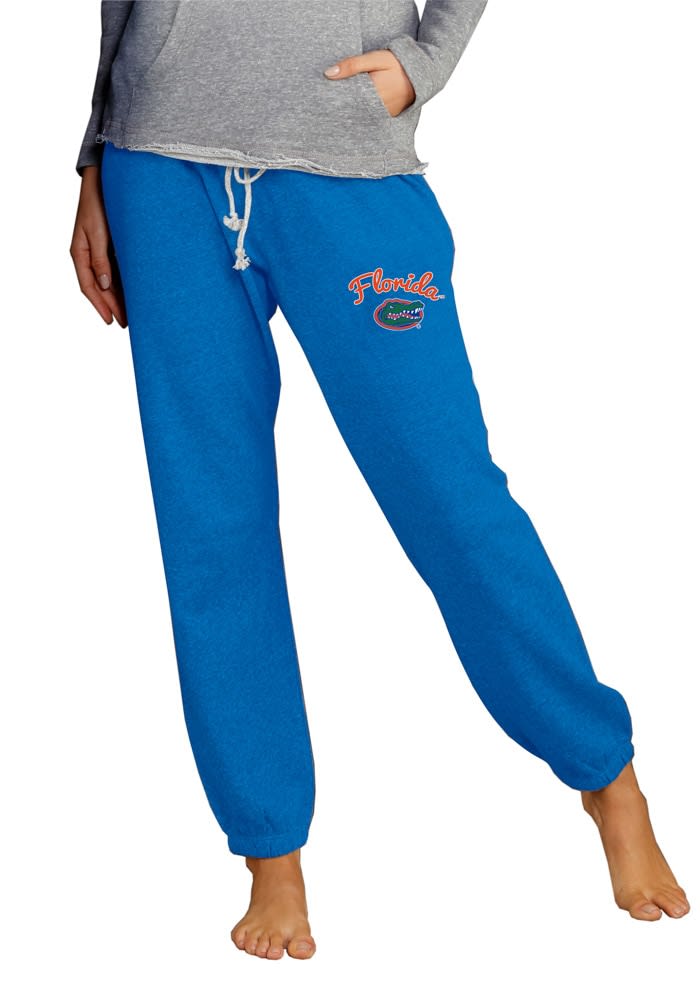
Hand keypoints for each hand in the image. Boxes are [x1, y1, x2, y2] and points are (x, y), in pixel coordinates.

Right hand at [70, 166, 126, 327]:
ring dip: (118, 297)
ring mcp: (100, 251)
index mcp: (80, 253)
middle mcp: (89, 255)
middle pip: (99, 288)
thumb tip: (104, 286)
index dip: (100, 305)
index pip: (89, 286)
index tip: (112, 320)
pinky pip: (116, 270)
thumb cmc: (99, 203)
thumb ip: (100, 259)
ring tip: (132, 313)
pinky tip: (134, 292)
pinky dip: (124, 283)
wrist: (105, 181)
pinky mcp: (111, 246)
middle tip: (126, 323)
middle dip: (112, 306)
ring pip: (108, 281)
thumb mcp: (98, 232)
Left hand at [324, 49, 415, 116]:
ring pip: (358, 116)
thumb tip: (328, 74)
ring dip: (348, 112)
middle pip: (350, 111)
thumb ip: (352, 65)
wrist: (420, 74)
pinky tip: (352, 111)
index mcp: (371, 94)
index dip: (332, 100)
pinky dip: (360, 114)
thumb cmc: (397, 63)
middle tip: (323, 106)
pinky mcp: (386, 118)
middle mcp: (376, 109)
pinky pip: (368, 118)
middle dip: (338, 108)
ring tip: (333, 111)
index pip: (345, 100)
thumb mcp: (374, 59)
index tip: (320, 98)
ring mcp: (382, 115)